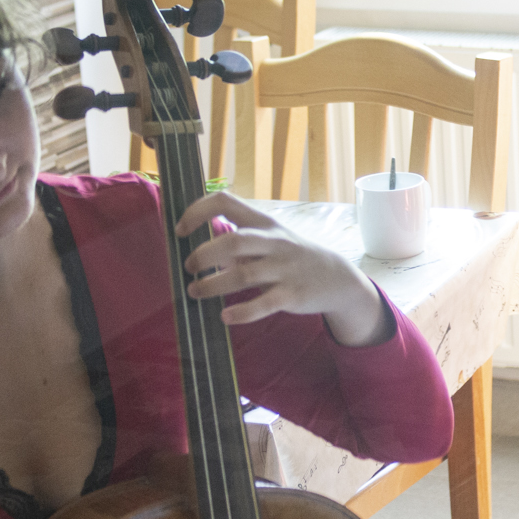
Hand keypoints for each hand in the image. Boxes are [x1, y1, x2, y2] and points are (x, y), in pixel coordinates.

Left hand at [174, 192, 391, 344]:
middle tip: (189, 267)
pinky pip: (263, 304)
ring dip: (213, 285)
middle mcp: (274, 242)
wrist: (337, 278)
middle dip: (204, 254)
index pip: (225, 202)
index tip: (180, 230)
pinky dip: (242, 312)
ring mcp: (284, 269)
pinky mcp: (291, 295)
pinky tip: (226, 316)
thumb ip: (238, 243)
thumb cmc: (292, 256)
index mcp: (263, 223)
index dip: (197, 211)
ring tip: (195, 291)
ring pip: (243, 275)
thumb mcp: (270, 239)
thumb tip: (200, 253)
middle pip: (233, 241)